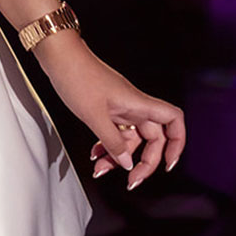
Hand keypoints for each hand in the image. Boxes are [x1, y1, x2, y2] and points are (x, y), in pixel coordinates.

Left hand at [36, 36, 184, 189]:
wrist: (58, 55)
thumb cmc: (76, 76)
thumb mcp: (94, 115)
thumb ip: (113, 142)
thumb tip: (127, 163)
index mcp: (137, 103)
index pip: (173, 119)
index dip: (177, 142)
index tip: (167, 164)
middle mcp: (132, 105)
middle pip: (152, 138)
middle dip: (144, 162)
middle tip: (131, 180)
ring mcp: (119, 106)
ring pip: (129, 138)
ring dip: (119, 156)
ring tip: (101, 169)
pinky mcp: (105, 106)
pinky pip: (114, 131)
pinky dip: (107, 145)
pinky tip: (95, 153)